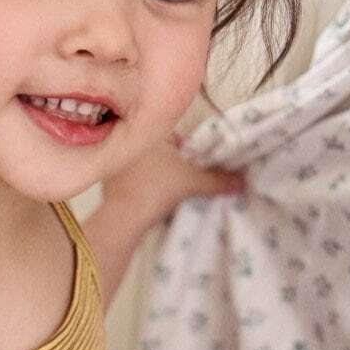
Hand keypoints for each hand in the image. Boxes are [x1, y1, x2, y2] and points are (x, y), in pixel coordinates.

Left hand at [102, 129, 245, 227]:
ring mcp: (115, 163)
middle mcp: (129, 144)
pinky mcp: (107, 181)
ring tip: (166, 184)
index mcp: (148, 134)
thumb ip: (217, 179)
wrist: (124, 216)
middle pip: (156, 148)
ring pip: (142, 163)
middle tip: (181, 172)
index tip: (191, 159)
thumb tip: (242, 180)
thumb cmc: (158, 188)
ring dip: (153, 171)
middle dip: (168, 158)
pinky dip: (139, 183)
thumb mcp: (192, 182)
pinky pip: (130, 177)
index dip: (184, 145)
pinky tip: (147, 194)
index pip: (171, 133)